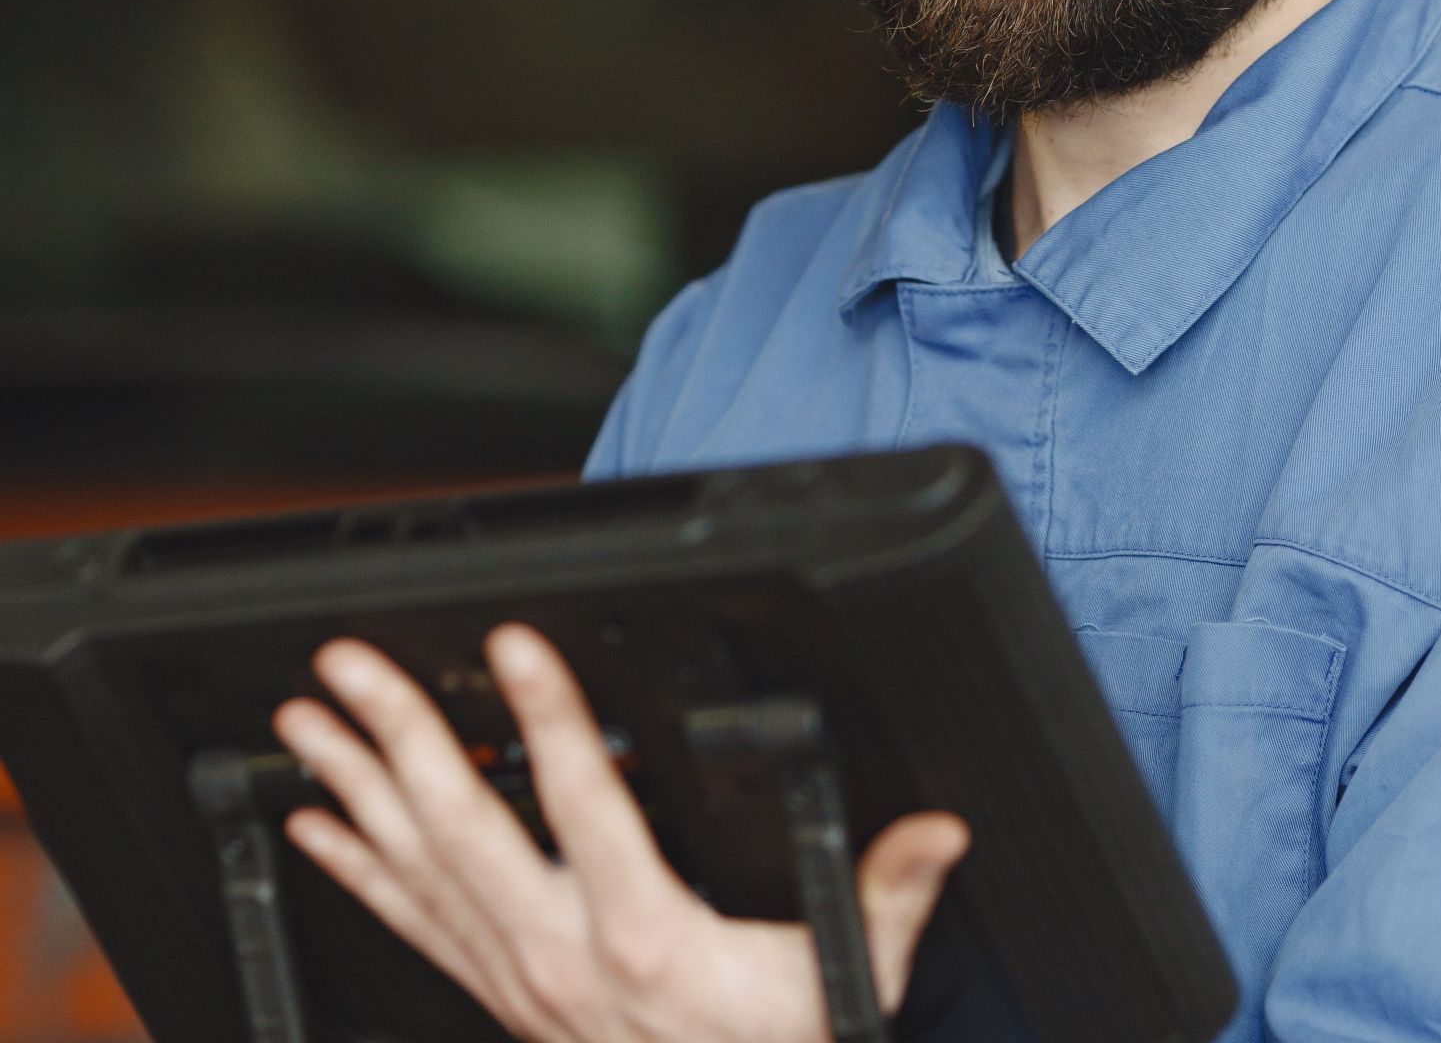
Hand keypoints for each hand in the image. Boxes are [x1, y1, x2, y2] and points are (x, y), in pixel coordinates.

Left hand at [270, 624, 968, 1042]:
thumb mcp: (850, 980)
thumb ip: (888, 893)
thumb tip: (938, 829)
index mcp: (646, 935)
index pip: (586, 803)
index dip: (546, 718)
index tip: (516, 646)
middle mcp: (560, 954)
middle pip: (461, 827)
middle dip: (397, 737)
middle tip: (348, 665)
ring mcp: (515, 978)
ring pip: (416, 869)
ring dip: (353, 788)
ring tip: (303, 721)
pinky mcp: (497, 993)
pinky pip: (409, 927)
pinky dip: (355, 871)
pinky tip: (315, 825)